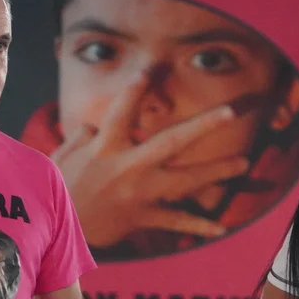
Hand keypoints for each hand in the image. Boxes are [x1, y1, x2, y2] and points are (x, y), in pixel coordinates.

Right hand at [51, 74, 249, 246]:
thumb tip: (95, 126)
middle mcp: (128, 167)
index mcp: (105, 148)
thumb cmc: (55, 190)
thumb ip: (81, 138)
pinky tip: (220, 228)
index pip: (122, 111)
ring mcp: (139, 193)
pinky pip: (174, 221)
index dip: (136, 89)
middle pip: (171, 141)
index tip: (152, 68)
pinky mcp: (142, 217)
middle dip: (202, 126)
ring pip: (185, 180)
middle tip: (229, 112)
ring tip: (243, 163)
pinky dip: (197, 226)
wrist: (54, 231)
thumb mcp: (61, 157)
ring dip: (215, 171)